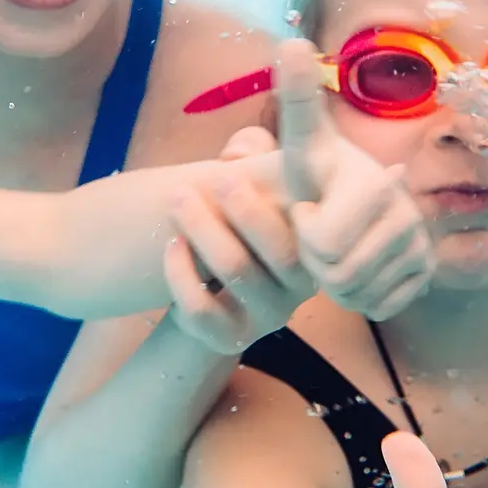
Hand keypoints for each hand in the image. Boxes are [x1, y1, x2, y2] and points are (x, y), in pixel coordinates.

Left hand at [163, 129, 311, 354]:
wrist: (213, 288)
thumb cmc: (240, 223)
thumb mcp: (255, 180)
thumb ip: (254, 151)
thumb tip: (241, 149)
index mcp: (316, 246)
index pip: (310, 227)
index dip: (271, 202)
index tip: (230, 173)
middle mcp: (302, 286)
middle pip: (279, 250)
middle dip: (241, 210)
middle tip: (210, 180)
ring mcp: (268, 315)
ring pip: (237, 270)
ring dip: (203, 228)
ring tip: (178, 200)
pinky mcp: (232, 338)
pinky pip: (203, 308)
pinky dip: (181, 272)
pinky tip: (171, 245)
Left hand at [276, 40, 434, 320]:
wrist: (347, 202)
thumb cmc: (318, 174)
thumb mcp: (302, 141)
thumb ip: (296, 97)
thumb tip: (291, 40)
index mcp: (377, 184)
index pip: (322, 242)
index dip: (305, 231)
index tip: (310, 206)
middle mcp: (409, 215)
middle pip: (338, 274)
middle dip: (317, 260)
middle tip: (319, 231)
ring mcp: (422, 247)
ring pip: (357, 294)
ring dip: (335, 280)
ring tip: (334, 247)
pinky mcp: (425, 275)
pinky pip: (377, 307)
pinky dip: (358, 296)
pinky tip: (355, 267)